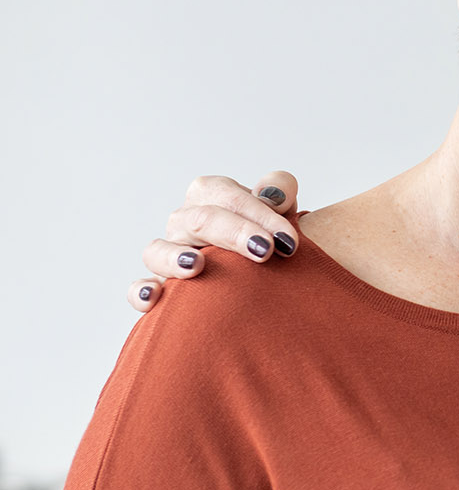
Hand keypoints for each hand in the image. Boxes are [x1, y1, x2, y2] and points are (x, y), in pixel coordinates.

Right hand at [128, 172, 302, 311]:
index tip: (288, 241)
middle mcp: (185, 221)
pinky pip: (139, 286)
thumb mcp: (280, 211)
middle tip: (265, 251)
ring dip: (175, 256)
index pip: (229, 196)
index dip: (260, 214)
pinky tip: (154, 297)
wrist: (265, 271)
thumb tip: (274, 193)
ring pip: (158, 250)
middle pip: (201, 220)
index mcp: (211, 195)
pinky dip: (142, 290)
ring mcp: (169, 252)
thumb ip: (280, 192)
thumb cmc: (269, 236)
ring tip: (197, 265)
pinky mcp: (161, 284)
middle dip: (235, 233)